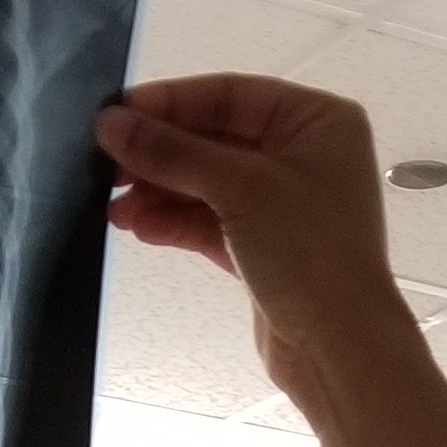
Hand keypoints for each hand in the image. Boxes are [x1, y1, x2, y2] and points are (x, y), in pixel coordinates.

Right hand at [95, 74, 414, 422]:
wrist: (340, 350)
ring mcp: (284, 206)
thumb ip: (173, 153)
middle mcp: (304, 158)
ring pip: (208, 185)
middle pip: (214, 140)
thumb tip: (112, 124)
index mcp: (316, 122)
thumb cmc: (313, 256)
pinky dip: (176, 223)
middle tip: (106, 163)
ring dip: (160, 192)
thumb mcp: (239, 189)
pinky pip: (211, 223)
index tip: (117, 113)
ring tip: (114, 205)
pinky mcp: (266, 250)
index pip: (229, 96)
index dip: (170, 103)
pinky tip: (139, 226)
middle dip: (160, 155)